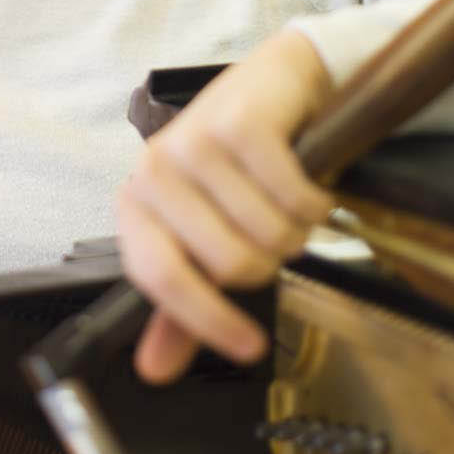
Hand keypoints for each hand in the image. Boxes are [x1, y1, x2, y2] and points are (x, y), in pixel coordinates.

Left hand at [116, 29, 334, 383]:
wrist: (277, 82)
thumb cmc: (235, 162)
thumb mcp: (201, 228)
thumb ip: (180, 300)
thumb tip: (155, 371)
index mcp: (137, 203)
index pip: (160, 279)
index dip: (206, 320)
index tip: (248, 348)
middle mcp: (156, 170)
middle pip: (232, 265)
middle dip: (271, 259)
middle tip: (273, 228)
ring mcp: (196, 142)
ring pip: (269, 236)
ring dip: (297, 228)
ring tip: (287, 200)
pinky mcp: (242, 123)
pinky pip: (296, 198)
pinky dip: (316, 200)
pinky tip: (307, 181)